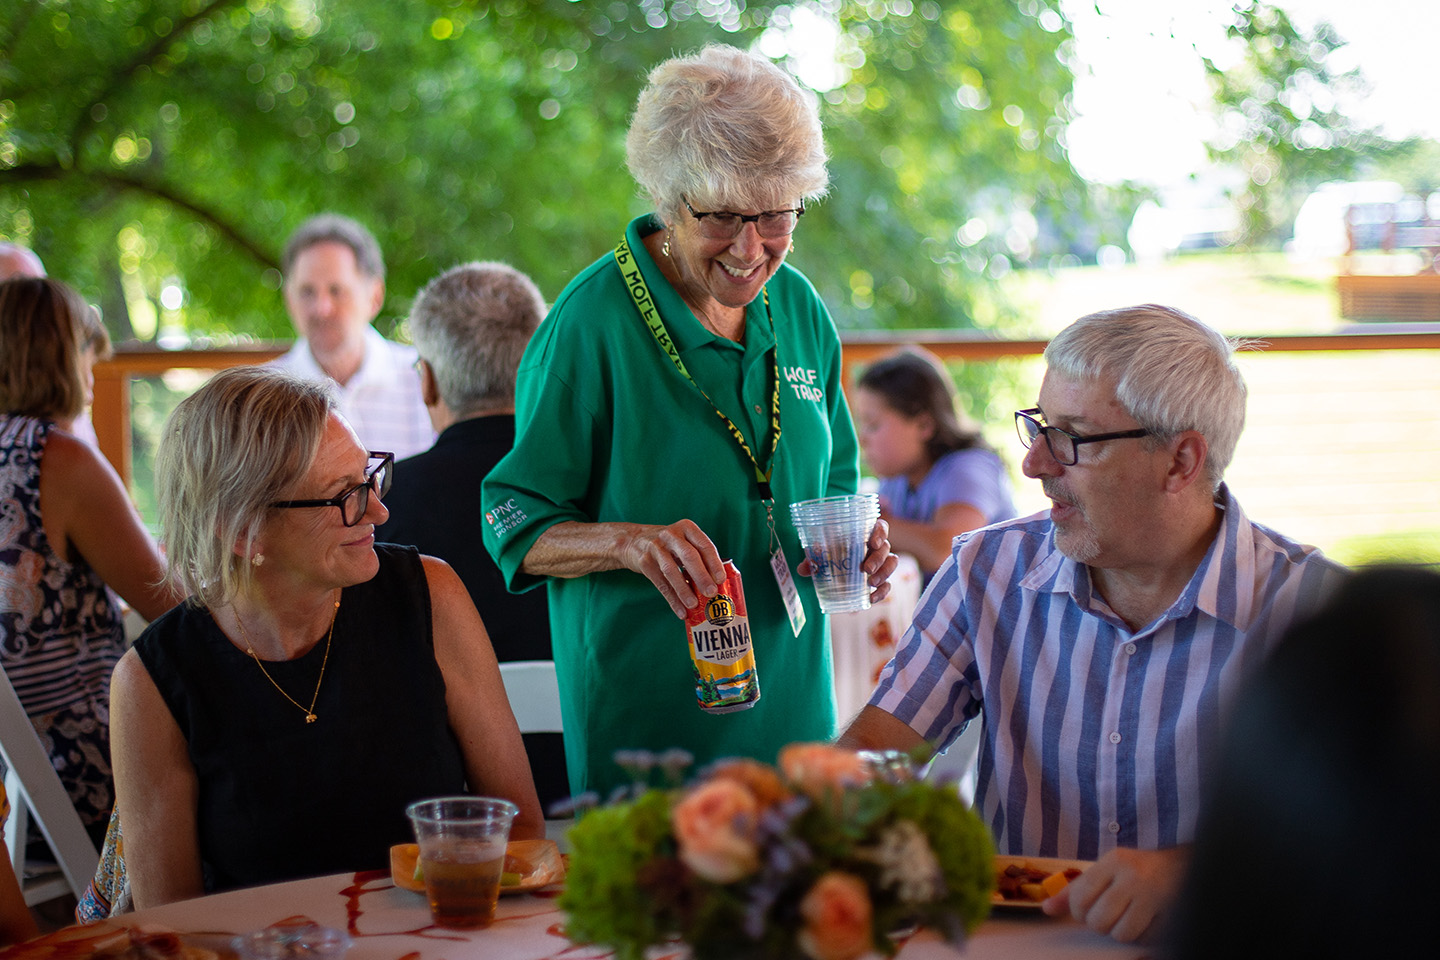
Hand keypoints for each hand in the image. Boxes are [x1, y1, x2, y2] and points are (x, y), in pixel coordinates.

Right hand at [618, 520, 726, 618]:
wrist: (633, 540)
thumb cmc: (668, 545)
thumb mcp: (683, 542)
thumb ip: (698, 558)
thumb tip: (717, 586)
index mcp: (687, 528)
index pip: (704, 545)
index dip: (714, 563)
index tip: (721, 579)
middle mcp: (671, 535)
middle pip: (689, 556)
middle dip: (701, 576)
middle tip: (711, 593)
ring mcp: (656, 547)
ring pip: (672, 570)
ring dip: (684, 590)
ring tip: (694, 605)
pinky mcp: (645, 562)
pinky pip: (661, 583)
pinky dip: (672, 599)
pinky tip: (680, 611)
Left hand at [797, 518, 896, 604]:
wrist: (831, 576)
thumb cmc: (828, 557)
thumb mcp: (819, 557)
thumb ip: (812, 560)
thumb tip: (804, 568)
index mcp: (864, 534)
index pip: (880, 527)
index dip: (880, 533)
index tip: (872, 543)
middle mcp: (875, 547)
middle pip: (886, 547)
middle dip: (878, 558)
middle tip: (865, 569)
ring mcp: (881, 563)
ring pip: (892, 563)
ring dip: (884, 573)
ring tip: (870, 583)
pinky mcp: (881, 580)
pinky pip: (888, 585)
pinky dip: (882, 592)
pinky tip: (871, 598)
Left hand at [1042, 846, 1188, 942]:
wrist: (1181, 866)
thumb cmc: (1136, 870)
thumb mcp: (1105, 870)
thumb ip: (1075, 890)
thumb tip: (1047, 909)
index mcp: (1113, 861)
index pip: (1079, 898)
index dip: (1079, 911)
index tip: (1088, 908)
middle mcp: (1133, 877)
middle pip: (1098, 921)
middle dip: (1100, 923)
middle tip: (1109, 914)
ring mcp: (1154, 896)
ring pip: (1121, 934)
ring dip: (1121, 932)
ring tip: (1128, 917)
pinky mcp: (1171, 914)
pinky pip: (1145, 939)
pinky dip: (1142, 936)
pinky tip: (1146, 920)